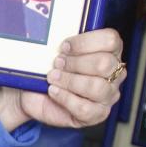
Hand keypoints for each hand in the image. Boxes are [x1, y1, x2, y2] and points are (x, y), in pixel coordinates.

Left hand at [0, 28, 124, 131]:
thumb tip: (59, 32)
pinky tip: (54, 92)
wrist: (31, 94)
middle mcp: (114, 73)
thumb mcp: (54, 50)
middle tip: (56, 64)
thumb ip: (64, 40)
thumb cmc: (47, 69)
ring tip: (53, 78)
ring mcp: (108, 95)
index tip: (64, 46)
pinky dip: (65, 98)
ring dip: (69, 81)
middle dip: (75, 63)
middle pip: (104, 64)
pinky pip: (86, 108)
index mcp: (109, 51)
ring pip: (97, 87)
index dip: (85, 42)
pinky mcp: (97, 114)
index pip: (111, 40)